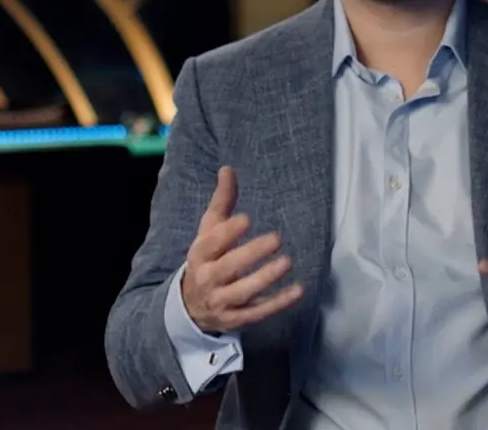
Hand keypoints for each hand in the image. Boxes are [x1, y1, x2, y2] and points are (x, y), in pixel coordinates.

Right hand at [181, 167, 302, 333]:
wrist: (189, 306)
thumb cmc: (206, 259)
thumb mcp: (208, 231)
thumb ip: (221, 202)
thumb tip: (228, 169)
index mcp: (200, 254)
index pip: (212, 242)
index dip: (228, 232)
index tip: (247, 220)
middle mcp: (208, 278)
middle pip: (229, 266)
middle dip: (251, 253)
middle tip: (277, 239)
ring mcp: (221, 301)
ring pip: (243, 291)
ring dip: (265, 278)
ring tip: (286, 262)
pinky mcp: (235, 318)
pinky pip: (258, 312)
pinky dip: (278, 303)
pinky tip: (298, 290)